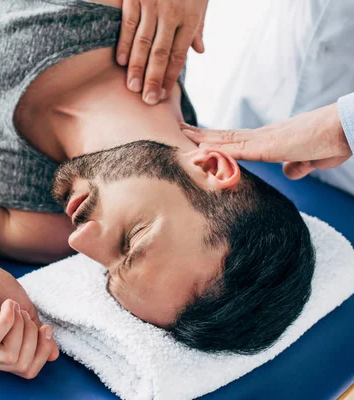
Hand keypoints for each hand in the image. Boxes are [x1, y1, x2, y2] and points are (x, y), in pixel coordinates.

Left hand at [0, 256, 58, 378]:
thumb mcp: (24, 310)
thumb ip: (36, 333)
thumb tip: (54, 355)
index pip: (27, 371)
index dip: (42, 352)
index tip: (45, 328)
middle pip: (20, 364)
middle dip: (32, 336)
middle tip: (24, 313)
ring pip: (8, 354)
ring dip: (19, 326)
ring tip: (13, 306)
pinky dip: (7, 320)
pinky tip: (8, 304)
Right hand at [116, 0, 208, 104]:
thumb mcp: (201, 0)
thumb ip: (198, 26)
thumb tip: (200, 51)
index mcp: (190, 17)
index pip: (178, 54)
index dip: (170, 76)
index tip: (163, 94)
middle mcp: (171, 14)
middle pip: (160, 53)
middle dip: (154, 79)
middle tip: (148, 100)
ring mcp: (152, 5)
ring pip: (143, 43)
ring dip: (137, 67)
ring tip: (133, 87)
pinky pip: (128, 25)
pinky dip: (125, 44)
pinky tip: (122, 61)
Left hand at [181, 103, 352, 179]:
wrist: (347, 130)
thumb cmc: (333, 142)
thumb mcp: (312, 160)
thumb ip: (298, 166)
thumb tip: (289, 172)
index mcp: (271, 140)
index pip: (238, 139)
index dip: (217, 139)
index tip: (200, 138)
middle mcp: (263, 136)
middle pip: (226, 135)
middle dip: (202, 134)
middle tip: (180, 129)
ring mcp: (265, 139)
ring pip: (227, 139)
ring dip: (203, 139)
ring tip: (182, 134)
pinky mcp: (270, 146)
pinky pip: (238, 148)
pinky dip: (218, 149)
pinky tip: (201, 147)